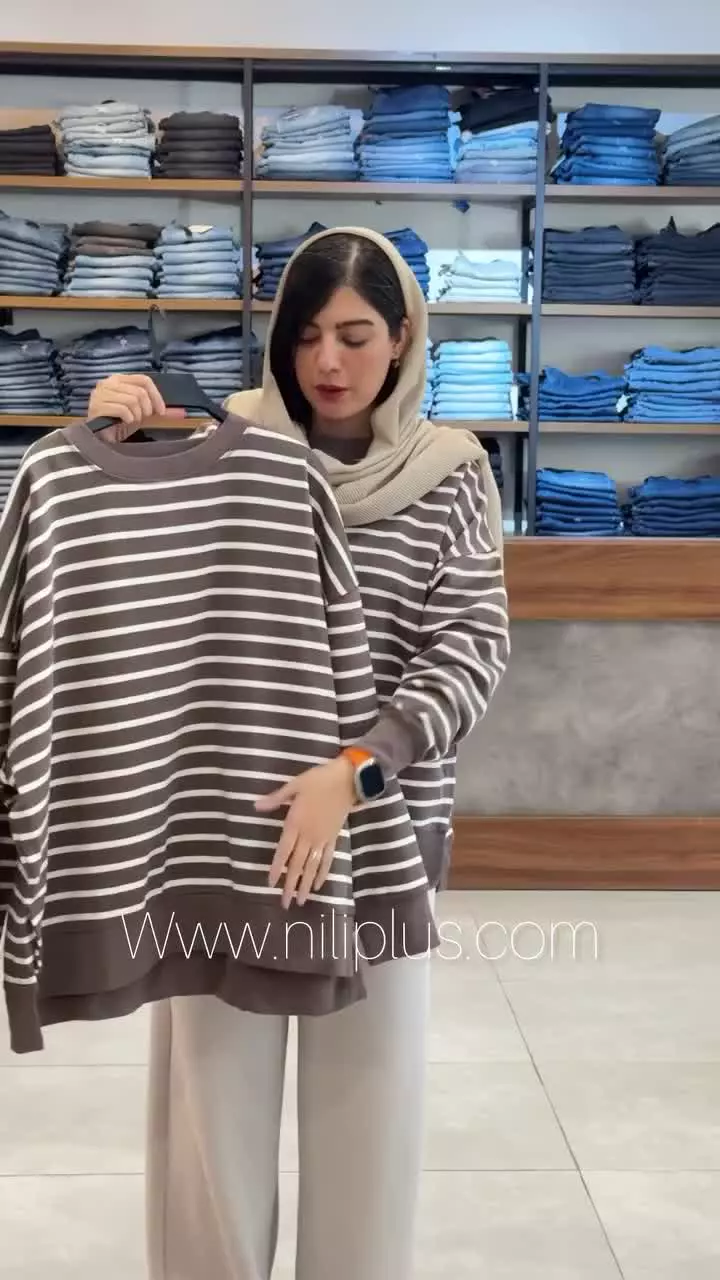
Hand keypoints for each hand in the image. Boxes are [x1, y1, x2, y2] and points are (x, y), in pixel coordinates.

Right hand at [86, 374, 186, 441]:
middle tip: (143, 418)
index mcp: (118, 379)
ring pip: (132, 400)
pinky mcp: (97, 407)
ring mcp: (100, 394)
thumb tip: (177, 413)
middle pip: (139, 391)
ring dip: (137, 415)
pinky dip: (129, 419)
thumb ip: (153, 407)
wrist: (98, 436)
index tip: (161, 411)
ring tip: (132, 421)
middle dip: (147, 408)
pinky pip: (123, 410)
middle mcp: (107, 383)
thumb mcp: (138, 411)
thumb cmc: (118, 422)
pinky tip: (125, 423)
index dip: (156, 395)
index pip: (143, 380)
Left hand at [255, 757, 356, 907]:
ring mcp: (323, 838)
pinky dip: (324, 872)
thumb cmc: (319, 780)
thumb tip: (256, 806)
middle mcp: (309, 835)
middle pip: (298, 864)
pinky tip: (319, 884)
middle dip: (291, 885)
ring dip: (307, 884)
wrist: (348, 779)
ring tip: (302, 901)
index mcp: (296, 823)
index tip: (271, 884)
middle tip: (285, 904)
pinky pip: (329, 858)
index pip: (284, 851)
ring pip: (313, 866)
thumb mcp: (295, 785)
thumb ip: (276, 799)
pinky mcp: (334, 837)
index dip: (278, 868)